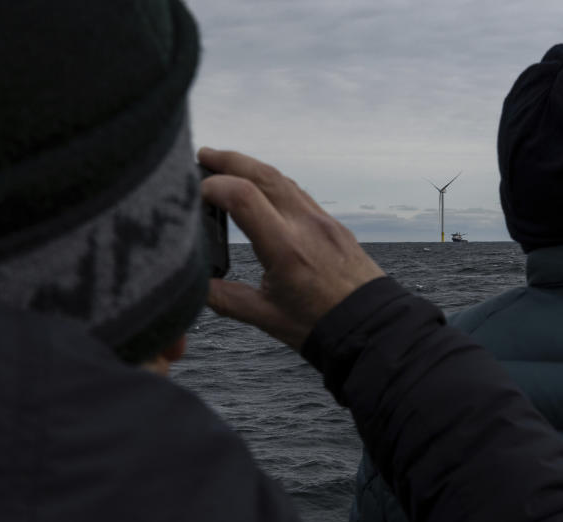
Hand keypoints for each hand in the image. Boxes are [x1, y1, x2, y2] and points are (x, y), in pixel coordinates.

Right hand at [197, 147, 384, 349]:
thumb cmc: (319, 325)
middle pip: (263, 174)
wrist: (371, 326)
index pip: (242, 196)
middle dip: (230, 160)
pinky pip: (299, 193)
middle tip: (203, 154)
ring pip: (283, 179)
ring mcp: (323, 221)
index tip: (192, 192)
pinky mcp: (333, 224)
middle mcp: (305, 225)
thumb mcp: (265, 316)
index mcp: (285, 248)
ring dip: (252, 166)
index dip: (212, 185)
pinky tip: (261, 186)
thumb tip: (191, 285)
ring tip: (226, 164)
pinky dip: (274, 182)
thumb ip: (224, 299)